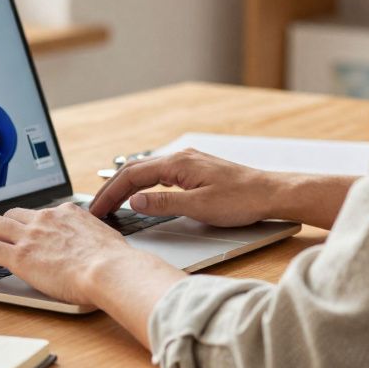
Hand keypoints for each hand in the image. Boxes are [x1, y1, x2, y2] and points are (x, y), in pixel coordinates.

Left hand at [0, 203, 145, 305]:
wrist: (110, 270)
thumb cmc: (115, 262)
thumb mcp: (106, 238)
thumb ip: (93, 238)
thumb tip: (96, 246)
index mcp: (68, 213)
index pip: (39, 213)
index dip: (27, 225)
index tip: (24, 236)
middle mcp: (46, 219)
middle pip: (11, 214)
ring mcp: (31, 235)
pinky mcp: (20, 255)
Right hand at [88, 148, 274, 225]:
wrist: (272, 193)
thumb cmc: (242, 200)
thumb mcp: (199, 207)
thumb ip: (163, 203)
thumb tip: (135, 200)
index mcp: (178, 163)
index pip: (132, 175)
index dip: (110, 193)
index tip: (97, 210)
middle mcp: (180, 157)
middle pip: (135, 170)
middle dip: (112, 189)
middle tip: (97, 209)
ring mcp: (188, 162)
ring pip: (147, 171)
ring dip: (126, 186)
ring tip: (112, 204)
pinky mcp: (196, 170)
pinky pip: (160, 174)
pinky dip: (143, 184)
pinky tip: (141, 195)